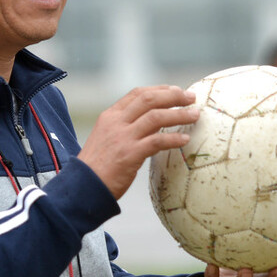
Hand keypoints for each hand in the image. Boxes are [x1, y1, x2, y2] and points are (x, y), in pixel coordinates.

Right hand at [77, 86, 198, 198]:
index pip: (137, 94)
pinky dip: (174, 139)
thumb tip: (155, 124)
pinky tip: (185, 139)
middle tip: (191, 97)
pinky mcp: (129, 154)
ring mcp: (123, 138)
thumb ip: (127, 128)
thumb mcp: (108, 139)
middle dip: (173, 96)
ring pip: (156, 117)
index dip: (160, 89)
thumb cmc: (97, 166)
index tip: (176, 90)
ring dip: (179, 115)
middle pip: (149, 99)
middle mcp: (116, 123)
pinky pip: (157, 141)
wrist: (82, 187)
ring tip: (195, 115)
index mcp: (110, 116)